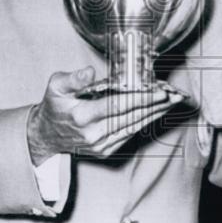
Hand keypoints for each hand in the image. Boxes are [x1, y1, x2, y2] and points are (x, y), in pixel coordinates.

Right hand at [27, 67, 182, 163]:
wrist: (46, 136)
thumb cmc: (54, 106)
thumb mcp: (56, 86)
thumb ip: (73, 79)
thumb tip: (89, 72)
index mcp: (82, 116)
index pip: (117, 105)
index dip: (140, 98)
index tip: (159, 91)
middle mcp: (93, 133)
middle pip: (131, 116)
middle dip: (156, 105)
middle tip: (175, 94)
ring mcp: (100, 145)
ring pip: (134, 126)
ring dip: (155, 114)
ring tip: (173, 102)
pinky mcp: (105, 151)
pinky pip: (129, 135)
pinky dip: (145, 122)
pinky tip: (157, 113)